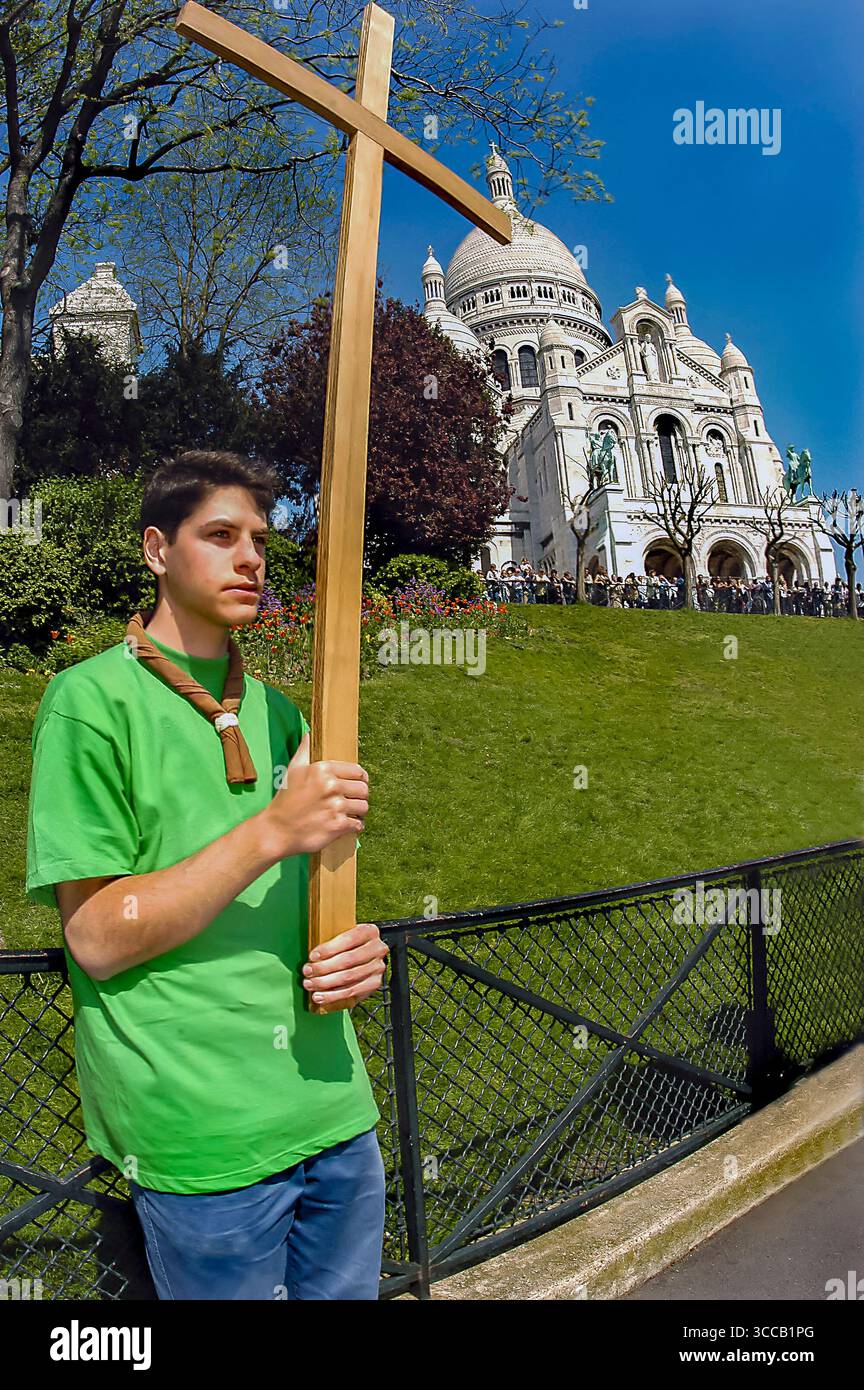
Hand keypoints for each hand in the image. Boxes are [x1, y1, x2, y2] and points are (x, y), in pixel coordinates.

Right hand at [264, 731, 368, 857]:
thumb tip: (309, 734)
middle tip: (354, 800)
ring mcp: (336, 806)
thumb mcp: (292, 771)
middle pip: (364, 789)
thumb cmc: (285, 800)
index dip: (360, 779)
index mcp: (323, 770)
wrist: (277, 830)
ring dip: (359, 811)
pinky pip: (358, 824)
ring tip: (352, 812)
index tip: (357, 784)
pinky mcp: (338, 825)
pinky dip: (356, 826)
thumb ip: (304, 751)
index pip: (358, 771)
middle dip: (360, 795)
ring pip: (364, 806)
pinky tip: (349, 825)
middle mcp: (332, 786)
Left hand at [302, 923, 388, 1011]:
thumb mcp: (344, 936)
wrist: (366, 958)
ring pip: (348, 978)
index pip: (349, 939)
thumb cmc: (350, 946)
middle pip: (348, 960)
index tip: (312, 956)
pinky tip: (320, 996)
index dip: (329, 949)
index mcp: (369, 932)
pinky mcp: (374, 984)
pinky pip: (351, 992)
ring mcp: (377, 967)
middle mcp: (377, 949)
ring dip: (325, 983)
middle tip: (308, 971)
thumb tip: (311, 955)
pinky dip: (333, 995)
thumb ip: (332, 941)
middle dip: (323, 967)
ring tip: (310, 984)